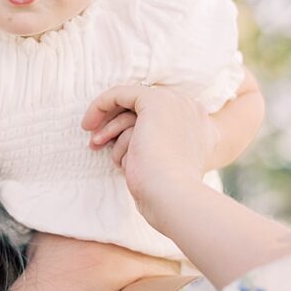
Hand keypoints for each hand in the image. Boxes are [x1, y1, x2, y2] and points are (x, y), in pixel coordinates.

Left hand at [81, 84, 219, 228]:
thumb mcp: (164, 169)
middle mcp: (193, 112)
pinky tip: (88, 124)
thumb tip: (128, 148)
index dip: (135, 131)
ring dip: (109, 128)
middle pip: (146, 112)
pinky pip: (121, 94)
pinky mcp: (155, 100)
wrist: (172, 196)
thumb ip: (156, 150)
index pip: (163, 121)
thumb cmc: (166, 195)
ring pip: (132, 108)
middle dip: (118, 126)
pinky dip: (101, 106)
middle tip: (97, 142)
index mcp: (202, 130)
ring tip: (95, 146)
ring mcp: (176, 103)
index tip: (114, 146)